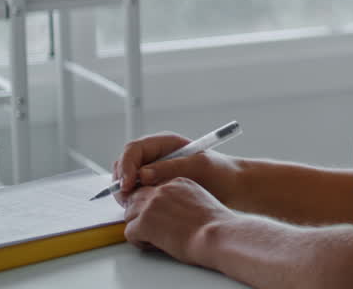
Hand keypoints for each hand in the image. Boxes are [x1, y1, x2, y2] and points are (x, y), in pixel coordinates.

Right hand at [112, 133, 241, 205]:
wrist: (230, 186)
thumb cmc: (218, 172)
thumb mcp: (197, 167)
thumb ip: (170, 168)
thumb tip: (143, 174)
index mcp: (163, 143)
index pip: (133, 149)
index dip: (126, 166)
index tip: (128, 185)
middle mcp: (154, 155)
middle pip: (124, 164)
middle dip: (122, 180)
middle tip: (127, 199)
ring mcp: (152, 170)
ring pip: (126, 179)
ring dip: (126, 192)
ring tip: (136, 205)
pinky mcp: (153, 185)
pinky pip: (134, 191)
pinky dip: (133, 199)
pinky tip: (143, 208)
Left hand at [123, 177, 230, 265]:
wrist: (217, 234)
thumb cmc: (215, 224)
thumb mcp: (200, 199)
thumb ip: (182, 198)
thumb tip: (171, 211)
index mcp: (178, 181)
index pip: (153, 188)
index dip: (151, 203)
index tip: (156, 214)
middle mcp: (163, 189)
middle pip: (136, 197)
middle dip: (139, 213)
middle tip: (149, 227)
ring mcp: (152, 204)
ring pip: (129, 214)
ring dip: (138, 227)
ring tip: (154, 237)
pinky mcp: (145, 222)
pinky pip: (129, 232)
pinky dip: (139, 242)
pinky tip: (155, 245)